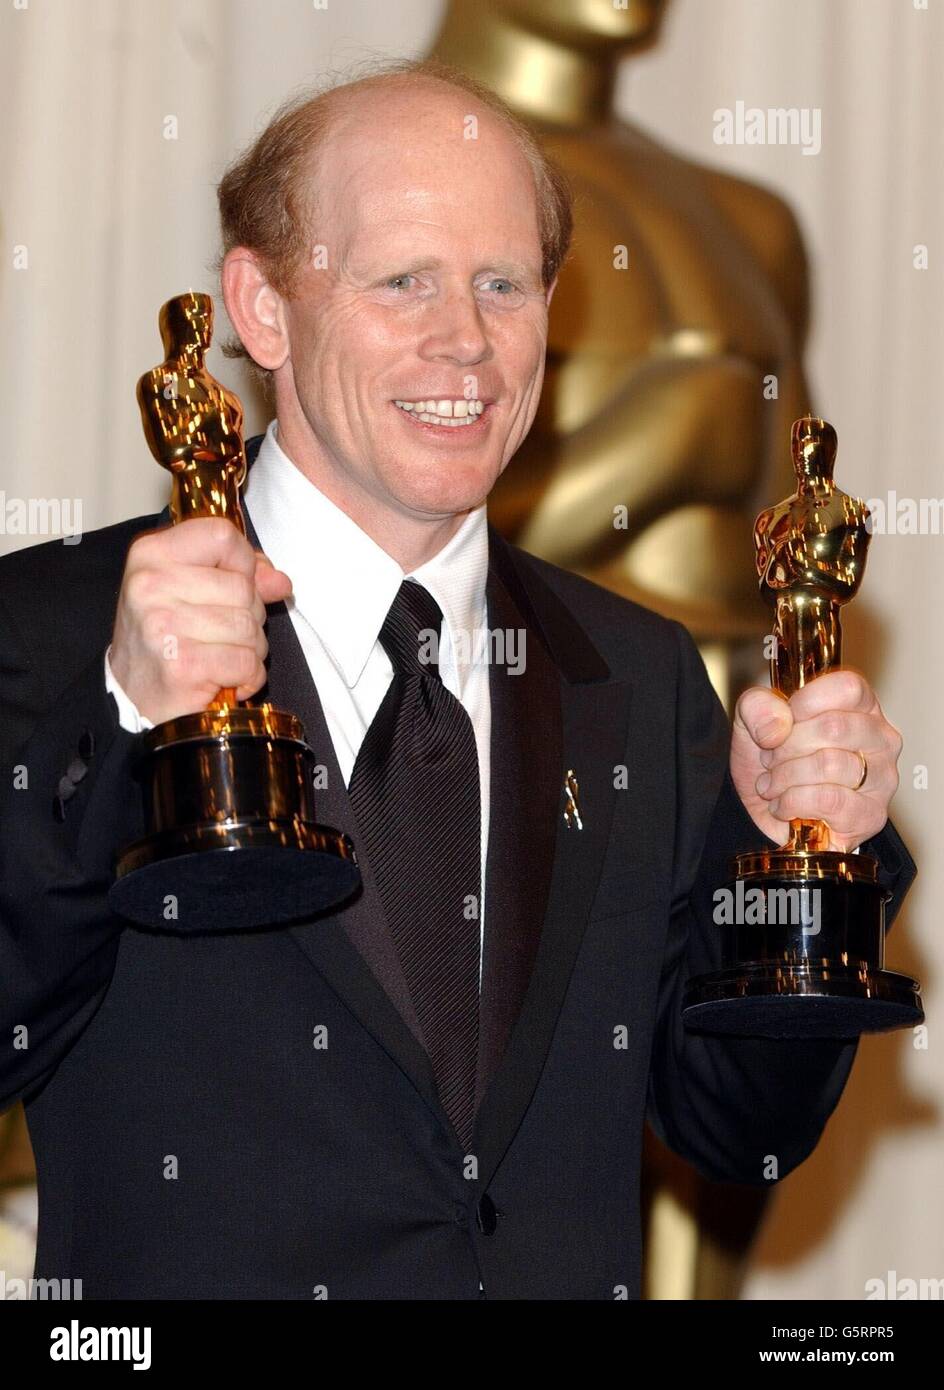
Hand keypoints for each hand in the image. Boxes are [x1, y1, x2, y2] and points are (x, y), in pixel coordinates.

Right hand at [109, 517, 292, 724]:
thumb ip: (239, 574)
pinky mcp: (181, 664)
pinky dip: (247, 676)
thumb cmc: (164, 639)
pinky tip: (225, 679)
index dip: (243, 562)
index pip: (222, 535)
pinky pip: (246, 661)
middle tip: (219, 634)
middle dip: (248, 616)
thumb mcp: (190, 590)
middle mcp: (151, 584)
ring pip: (249, 626)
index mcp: (151, 554)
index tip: (234, 583)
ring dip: (249, 649)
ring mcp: (164, 624)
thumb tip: (279, 581)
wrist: (131, 696)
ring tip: (220, 657)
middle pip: (243, 587)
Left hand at [730, 670, 902, 851]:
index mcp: (860, 707)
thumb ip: (757, 705)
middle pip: (834, 727)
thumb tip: (779, 725)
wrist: (760, 814)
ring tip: (773, 783)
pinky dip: (792, 802)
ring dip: (786, 776)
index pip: (849, 687)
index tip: (785, 719)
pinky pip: (828, 800)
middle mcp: (880, 739)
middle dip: (787, 746)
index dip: (806, 701)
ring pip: (830, 764)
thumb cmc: (770, 763)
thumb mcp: (751, 720)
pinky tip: (783, 805)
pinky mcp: (871, 815)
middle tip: (771, 759)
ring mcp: (882, 779)